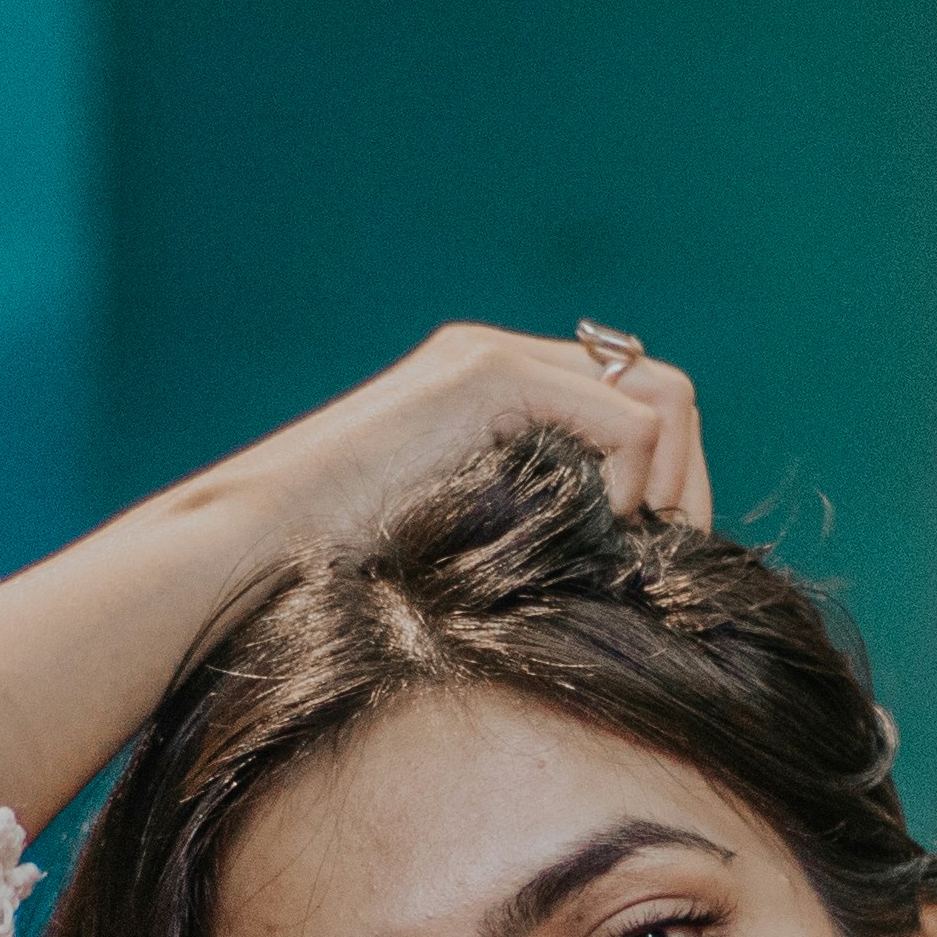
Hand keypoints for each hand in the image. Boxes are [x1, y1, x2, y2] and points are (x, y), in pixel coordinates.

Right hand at [203, 322, 710, 554]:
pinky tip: (599, 532)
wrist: (251, 549)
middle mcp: (499, 359)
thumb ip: (525, 530)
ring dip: (672, 477)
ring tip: (642, 545)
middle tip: (673, 557)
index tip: (658, 560)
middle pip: (658, 390)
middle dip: (685, 479)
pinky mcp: (486, 377)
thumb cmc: (336, 577)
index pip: (626, 408)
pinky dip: (634, 482)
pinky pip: (626, 417)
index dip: (663, 483)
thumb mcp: (458, 548)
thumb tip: (612, 575)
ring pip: (660, 393)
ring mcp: (493, 359)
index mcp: (490, 395)